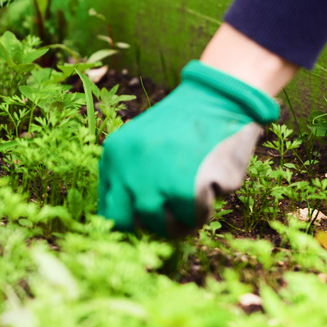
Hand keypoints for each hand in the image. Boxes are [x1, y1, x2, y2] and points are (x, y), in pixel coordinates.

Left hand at [97, 60, 280, 236]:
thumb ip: (128, 176)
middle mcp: (129, 172)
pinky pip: (196, 217)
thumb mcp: (141, 143)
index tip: (149, 218)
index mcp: (114, 158)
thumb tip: (132, 223)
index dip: (131, 221)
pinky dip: (207, 206)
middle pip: (133, 226)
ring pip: (166, 228)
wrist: (217, 98)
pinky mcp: (187, 190)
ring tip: (196, 191)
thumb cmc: (183, 125)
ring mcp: (156, 183)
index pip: (109, 212)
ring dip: (184, 218)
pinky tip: (211, 180)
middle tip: (174, 211)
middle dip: (155, 225)